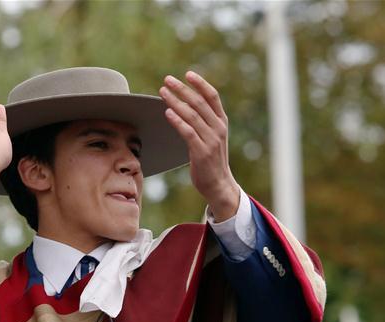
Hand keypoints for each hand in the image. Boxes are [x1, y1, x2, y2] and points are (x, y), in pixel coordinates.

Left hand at [160, 71, 240, 219]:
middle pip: (199, 102)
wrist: (219, 184)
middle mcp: (218, 128)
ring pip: (192, 115)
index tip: (188, 73)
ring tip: (163, 92)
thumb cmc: (211, 160)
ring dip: (175, 102)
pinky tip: (167, 113)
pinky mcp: (201, 152)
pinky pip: (188, 132)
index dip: (200, 83)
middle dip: (182, 89)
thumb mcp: (211, 137)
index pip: (212, 97)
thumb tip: (185, 105)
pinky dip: (177, 121)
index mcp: (222, 122)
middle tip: (167, 80)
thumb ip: (203, 122)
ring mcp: (211, 140)